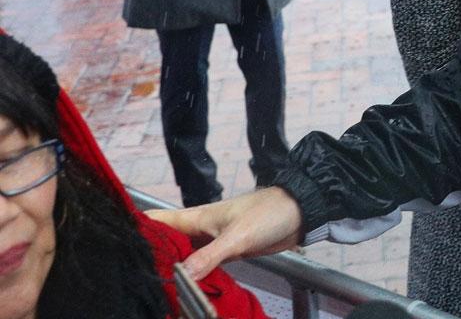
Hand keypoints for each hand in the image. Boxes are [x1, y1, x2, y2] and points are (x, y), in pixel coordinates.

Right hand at [147, 187, 303, 281]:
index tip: (117, 248)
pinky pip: (200, 268)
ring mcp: (210, 243)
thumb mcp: (237, 236)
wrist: (300, 213)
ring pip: (181, 258)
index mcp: (195, 217)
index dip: (135, 232)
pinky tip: (185, 292)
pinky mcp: (224, 255)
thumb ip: (209, 256)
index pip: (155, 222)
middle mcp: (198, 230)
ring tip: (154, 289)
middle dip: (150, 259)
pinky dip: (192, 278)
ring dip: (171, 271)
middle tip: (133, 279)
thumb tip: (180, 275)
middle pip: (164, 245)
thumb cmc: (269, 213)